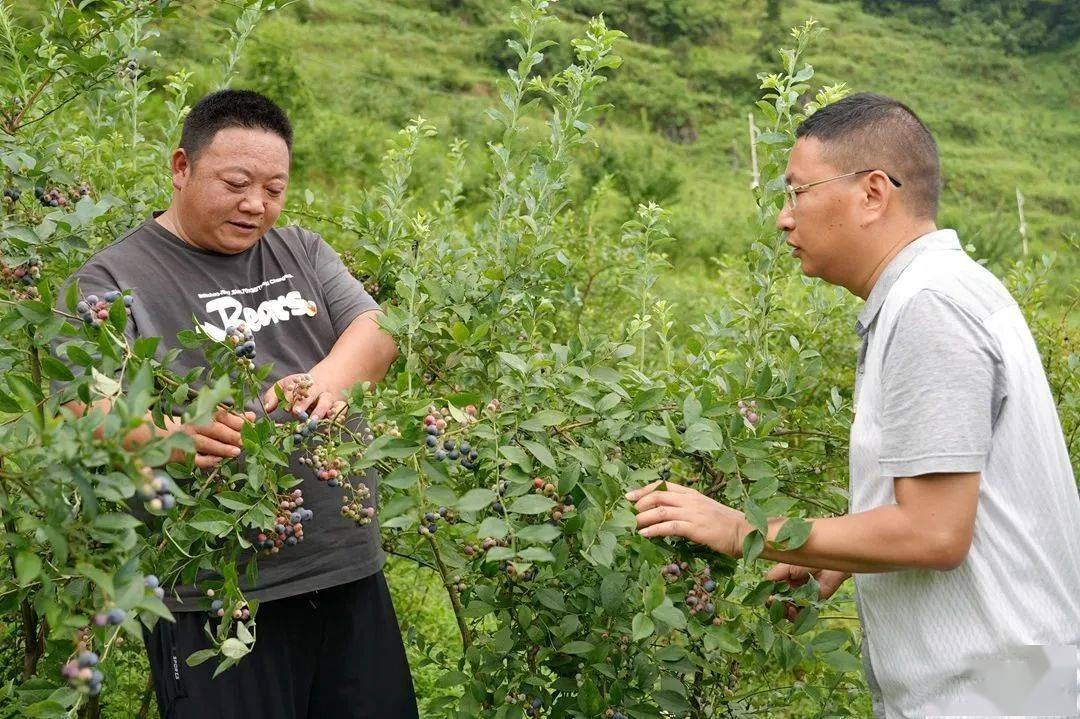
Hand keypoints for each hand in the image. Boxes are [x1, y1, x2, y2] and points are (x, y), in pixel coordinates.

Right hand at [169, 409, 255, 469]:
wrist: (160, 437)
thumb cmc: (194, 428)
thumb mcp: (210, 419)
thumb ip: (232, 418)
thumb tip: (253, 417)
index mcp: (202, 414)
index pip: (221, 415)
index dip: (236, 421)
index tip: (250, 426)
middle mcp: (193, 425)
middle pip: (214, 429)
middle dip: (231, 435)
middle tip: (245, 441)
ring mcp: (185, 440)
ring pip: (205, 443)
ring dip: (222, 448)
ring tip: (237, 452)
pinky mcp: (180, 455)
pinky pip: (194, 458)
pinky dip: (206, 460)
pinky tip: (218, 461)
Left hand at [262, 372, 346, 420]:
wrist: (330, 379)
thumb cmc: (302, 388)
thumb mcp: (285, 386)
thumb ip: (273, 396)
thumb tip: (267, 409)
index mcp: (302, 383)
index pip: (295, 388)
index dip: (290, 397)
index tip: (286, 407)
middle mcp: (317, 389)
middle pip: (311, 393)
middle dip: (304, 402)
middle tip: (296, 412)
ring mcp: (329, 398)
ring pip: (326, 402)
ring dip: (320, 411)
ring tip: (313, 422)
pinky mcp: (340, 406)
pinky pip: (341, 410)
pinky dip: (338, 415)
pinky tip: (331, 424)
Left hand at [627, 480, 751, 556]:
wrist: (745, 532)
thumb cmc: (725, 523)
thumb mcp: (704, 509)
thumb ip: (687, 508)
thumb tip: (667, 513)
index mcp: (691, 493)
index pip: (662, 485)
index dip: (643, 490)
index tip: (629, 496)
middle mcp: (690, 500)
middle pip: (658, 495)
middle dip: (639, 503)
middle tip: (629, 512)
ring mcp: (692, 513)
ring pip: (660, 510)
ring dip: (643, 518)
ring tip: (634, 525)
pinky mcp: (695, 528)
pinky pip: (669, 527)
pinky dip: (654, 529)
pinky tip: (645, 534)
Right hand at [764, 563, 849, 620]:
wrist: (828, 565)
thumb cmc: (807, 562)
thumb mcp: (786, 566)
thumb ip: (773, 576)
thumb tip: (762, 588)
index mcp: (782, 582)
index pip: (770, 593)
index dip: (767, 597)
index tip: (768, 598)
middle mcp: (789, 592)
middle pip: (777, 605)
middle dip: (775, 606)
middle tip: (774, 603)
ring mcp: (800, 600)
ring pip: (787, 612)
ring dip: (784, 612)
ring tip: (787, 607)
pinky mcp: (811, 606)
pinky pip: (801, 616)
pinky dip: (795, 616)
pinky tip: (794, 610)